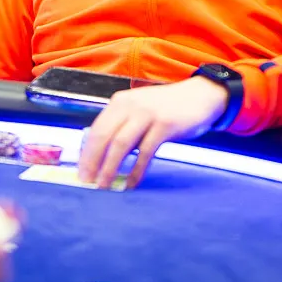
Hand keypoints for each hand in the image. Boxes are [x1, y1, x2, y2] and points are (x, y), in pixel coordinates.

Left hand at [77, 77, 228, 189]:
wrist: (200, 96)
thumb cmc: (167, 108)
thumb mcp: (139, 110)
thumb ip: (122, 127)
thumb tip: (102, 157)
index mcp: (119, 102)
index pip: (96, 129)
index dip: (86, 153)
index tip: (81, 172)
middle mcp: (130, 105)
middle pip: (104, 137)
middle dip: (92, 162)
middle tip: (87, 183)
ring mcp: (147, 114)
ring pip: (121, 145)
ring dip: (110, 168)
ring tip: (104, 186)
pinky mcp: (165, 125)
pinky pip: (145, 152)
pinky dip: (136, 170)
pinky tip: (131, 184)